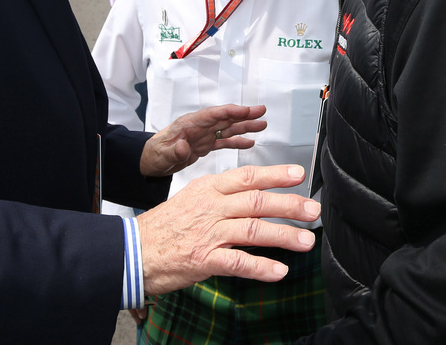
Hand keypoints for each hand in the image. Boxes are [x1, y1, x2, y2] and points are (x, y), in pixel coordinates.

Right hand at [137, 164, 319, 295]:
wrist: (133, 250)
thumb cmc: (164, 227)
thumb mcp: (192, 199)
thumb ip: (222, 197)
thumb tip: (253, 198)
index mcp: (208, 188)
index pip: (247, 177)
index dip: (275, 174)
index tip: (298, 174)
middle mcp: (211, 207)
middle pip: (257, 201)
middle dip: (289, 205)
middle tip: (313, 210)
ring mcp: (208, 233)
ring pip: (253, 230)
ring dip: (284, 236)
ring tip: (306, 241)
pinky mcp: (204, 259)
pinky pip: (238, 262)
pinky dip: (261, 267)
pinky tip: (279, 271)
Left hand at [140, 104, 266, 176]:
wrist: (151, 161)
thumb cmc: (154, 154)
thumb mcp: (162, 154)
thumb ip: (173, 151)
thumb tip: (182, 146)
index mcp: (189, 124)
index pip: (214, 114)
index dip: (231, 111)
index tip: (246, 110)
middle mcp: (200, 127)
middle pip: (225, 118)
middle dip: (244, 114)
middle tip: (261, 111)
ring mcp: (204, 136)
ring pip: (228, 128)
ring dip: (245, 126)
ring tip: (261, 124)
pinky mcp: (205, 145)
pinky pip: (225, 142)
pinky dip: (237, 141)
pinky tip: (249, 142)